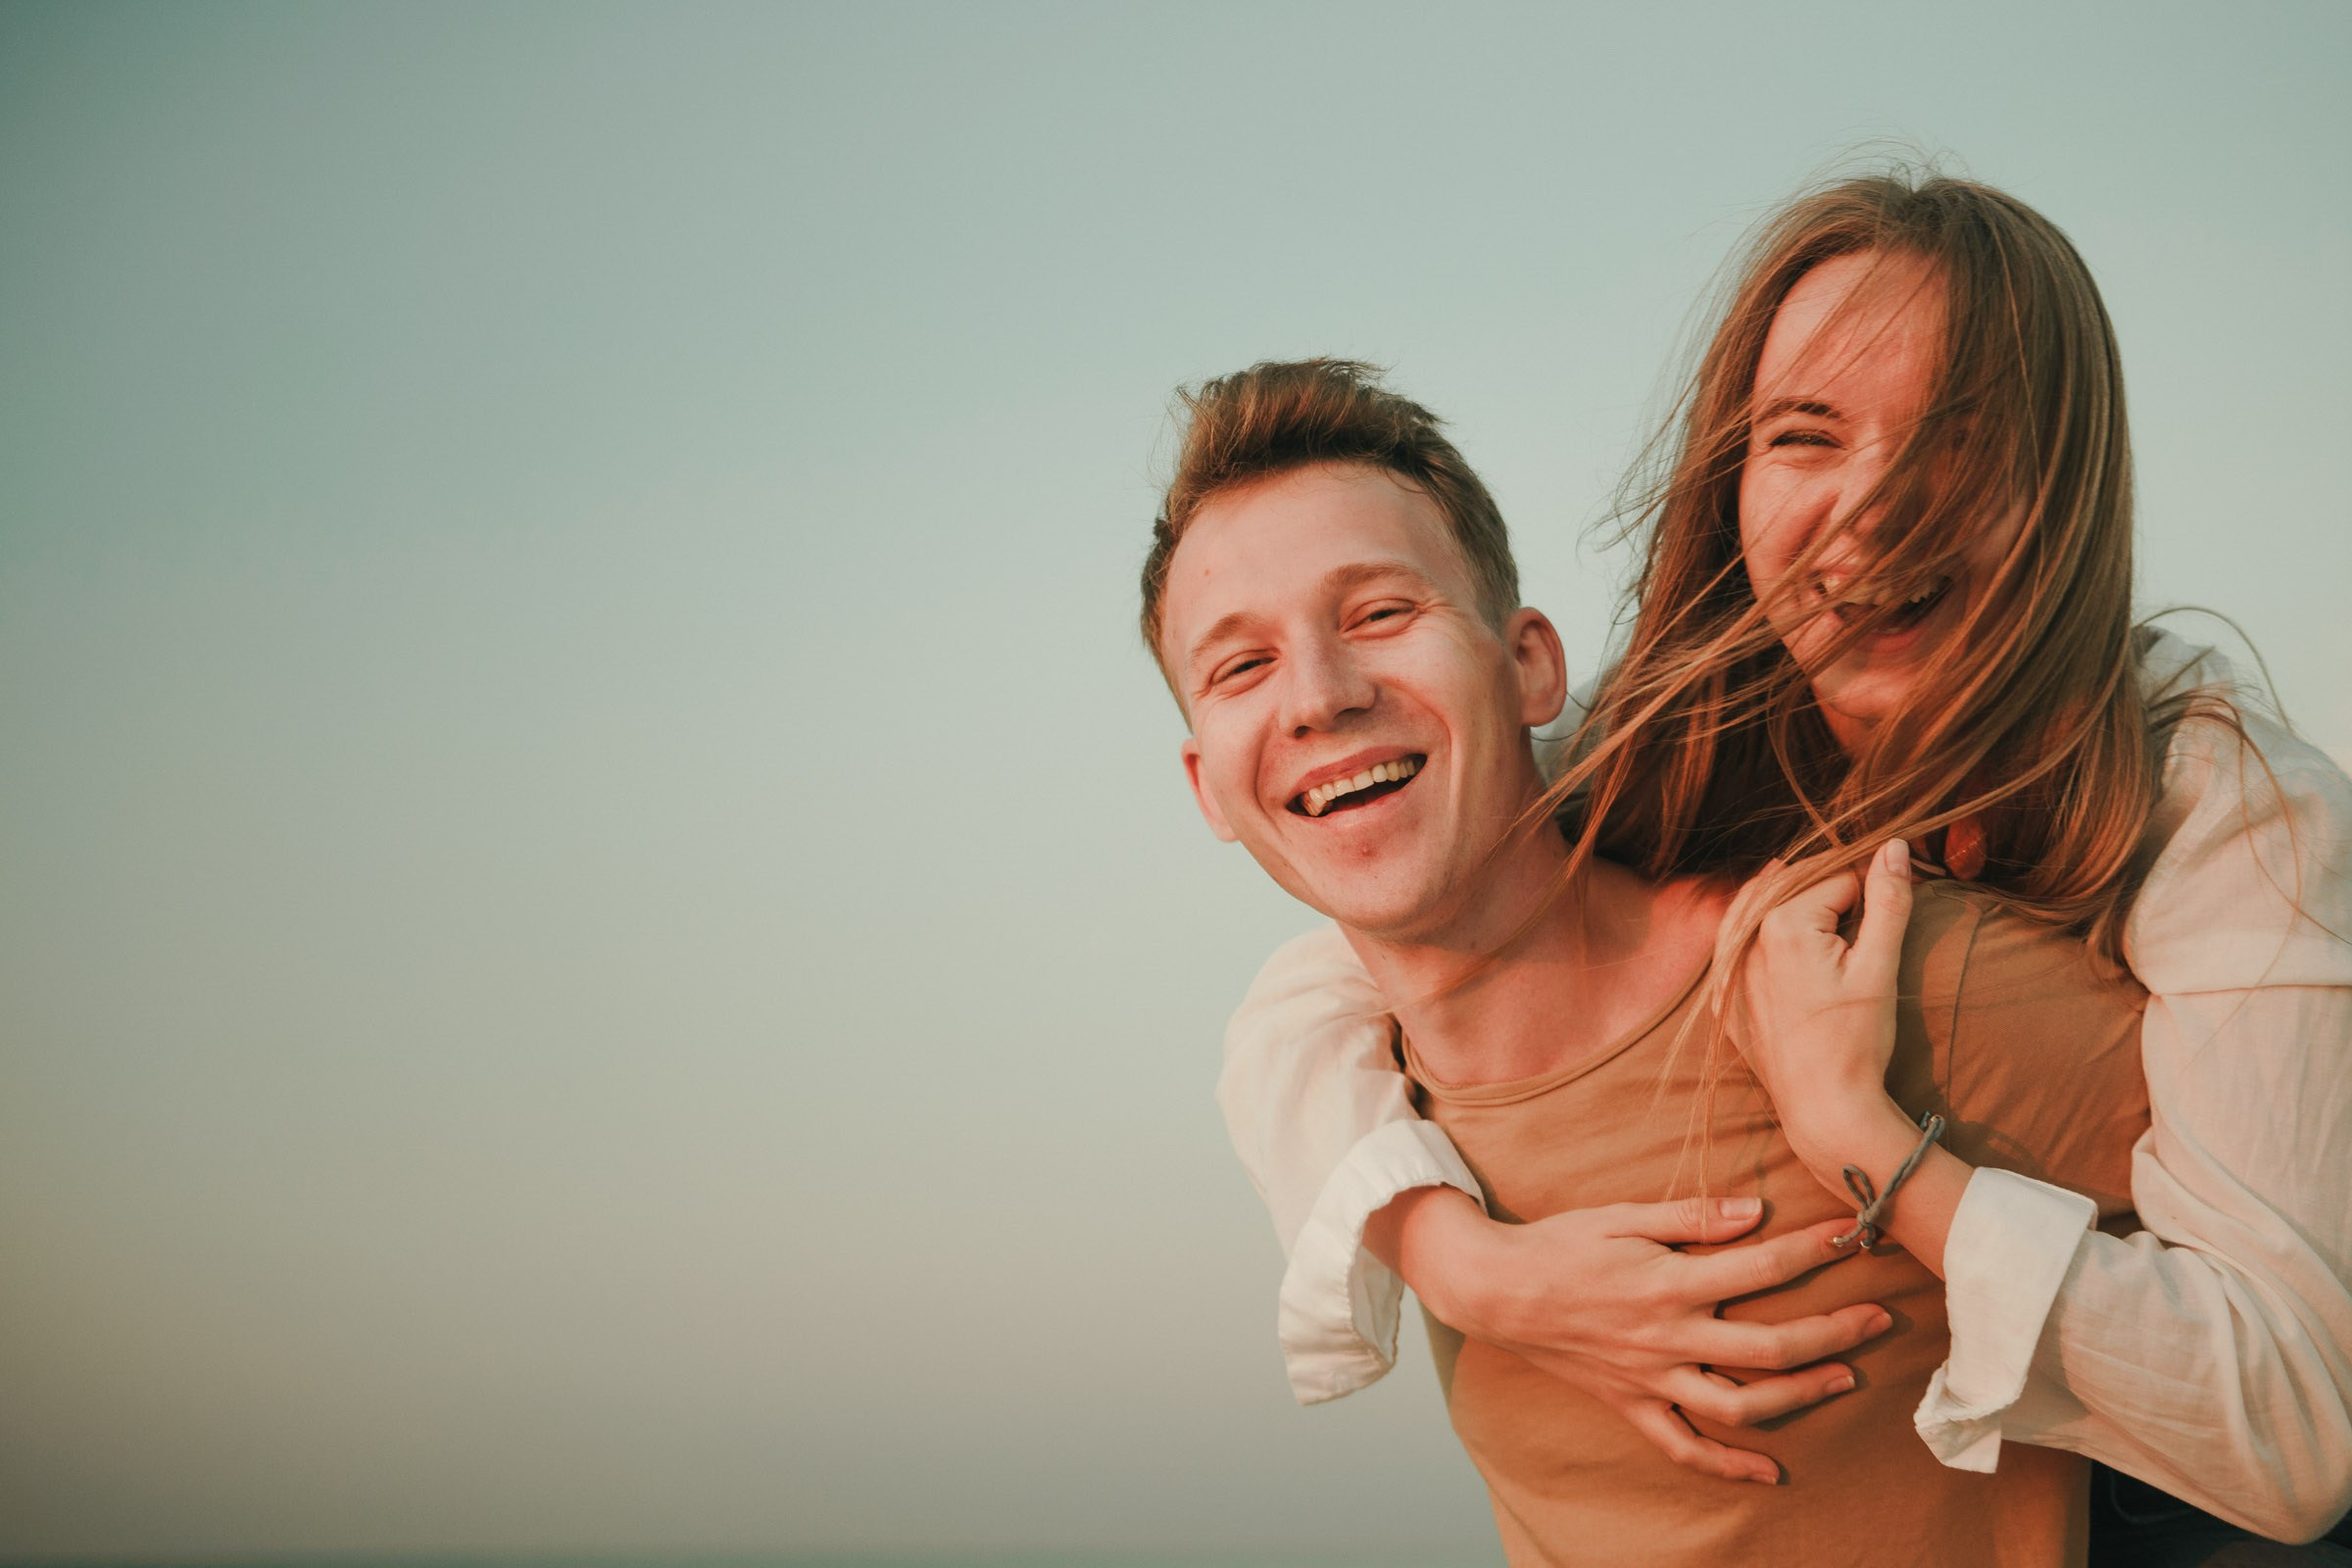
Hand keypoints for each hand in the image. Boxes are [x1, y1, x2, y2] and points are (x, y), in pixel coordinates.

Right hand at [1375, 1187, 1888, 1484]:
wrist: (1494, 1289)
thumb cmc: (1558, 1243)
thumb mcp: (1621, 1215)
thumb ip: (1691, 1215)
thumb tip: (1755, 1210)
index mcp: (1667, 1283)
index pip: (1760, 1267)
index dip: (1812, 1250)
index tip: (1853, 1233)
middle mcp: (1667, 1338)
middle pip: (1769, 1348)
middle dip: (1833, 1332)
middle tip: (1879, 1317)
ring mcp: (1651, 1379)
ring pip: (1740, 1404)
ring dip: (1801, 1396)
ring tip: (1845, 1378)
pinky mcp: (1633, 1404)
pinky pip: (1685, 1448)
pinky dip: (1728, 1466)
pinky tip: (1769, 1471)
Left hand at [1730, 840, 1913, 1177]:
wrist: (1824, 1108)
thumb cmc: (1856, 1040)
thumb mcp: (1880, 965)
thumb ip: (1888, 900)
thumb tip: (1896, 845)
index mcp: (1783, 923)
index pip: (1838, 879)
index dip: (1871, 887)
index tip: (1892, 897)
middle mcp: (1746, 939)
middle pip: (1796, 888)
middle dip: (1831, 889)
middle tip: (1866, 896)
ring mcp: (1730, 969)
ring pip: (1760, 909)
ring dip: (1790, 899)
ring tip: (1823, 898)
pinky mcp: (1727, 996)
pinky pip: (1736, 945)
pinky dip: (1757, 930)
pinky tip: (1777, 927)